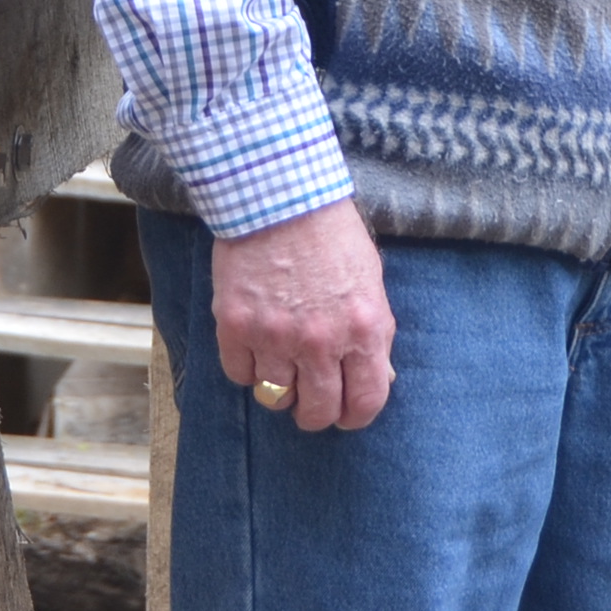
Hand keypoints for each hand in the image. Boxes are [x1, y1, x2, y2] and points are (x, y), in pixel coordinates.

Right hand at [209, 199, 394, 430]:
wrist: (280, 195)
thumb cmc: (331, 234)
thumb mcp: (370, 283)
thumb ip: (372, 333)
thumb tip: (374, 376)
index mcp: (363, 329)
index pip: (365, 403)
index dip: (355, 415)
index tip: (346, 412)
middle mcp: (320, 341)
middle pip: (317, 412)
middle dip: (316, 411)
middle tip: (311, 396)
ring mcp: (275, 336)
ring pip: (276, 398)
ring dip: (281, 387)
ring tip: (282, 361)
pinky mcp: (235, 326)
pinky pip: (240, 375)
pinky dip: (248, 367)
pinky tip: (255, 344)